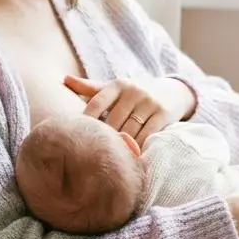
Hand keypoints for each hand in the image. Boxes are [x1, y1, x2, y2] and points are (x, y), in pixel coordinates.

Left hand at [64, 74, 195, 144]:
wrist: (174, 91)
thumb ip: (91, 88)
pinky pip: (146, 136)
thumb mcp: (116, 88)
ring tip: (107, 160)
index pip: (97, 102)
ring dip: (120, 146)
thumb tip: (65, 79)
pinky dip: (137, 147)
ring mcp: (149, 102)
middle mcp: (134, 91)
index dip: (86, 120)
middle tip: (90, 154)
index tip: (76, 135)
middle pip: (112, 121)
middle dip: (103, 138)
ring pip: (129, 130)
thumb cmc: (135, 93)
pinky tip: (129, 157)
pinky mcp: (163, 114)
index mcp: (118, 84)